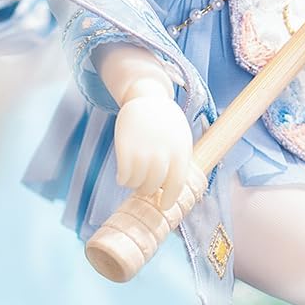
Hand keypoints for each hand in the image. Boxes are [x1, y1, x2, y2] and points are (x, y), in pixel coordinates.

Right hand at [113, 88, 193, 207]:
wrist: (147, 97)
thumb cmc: (166, 124)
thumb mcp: (182, 140)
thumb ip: (181, 164)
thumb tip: (176, 192)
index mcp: (180, 152)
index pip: (176, 185)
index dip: (168, 199)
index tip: (163, 206)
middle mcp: (163, 153)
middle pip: (153, 186)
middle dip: (148, 190)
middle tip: (145, 188)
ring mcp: (143, 150)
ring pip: (138, 183)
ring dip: (135, 185)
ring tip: (135, 178)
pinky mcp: (125, 147)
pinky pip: (124, 175)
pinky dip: (123, 179)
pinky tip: (123, 176)